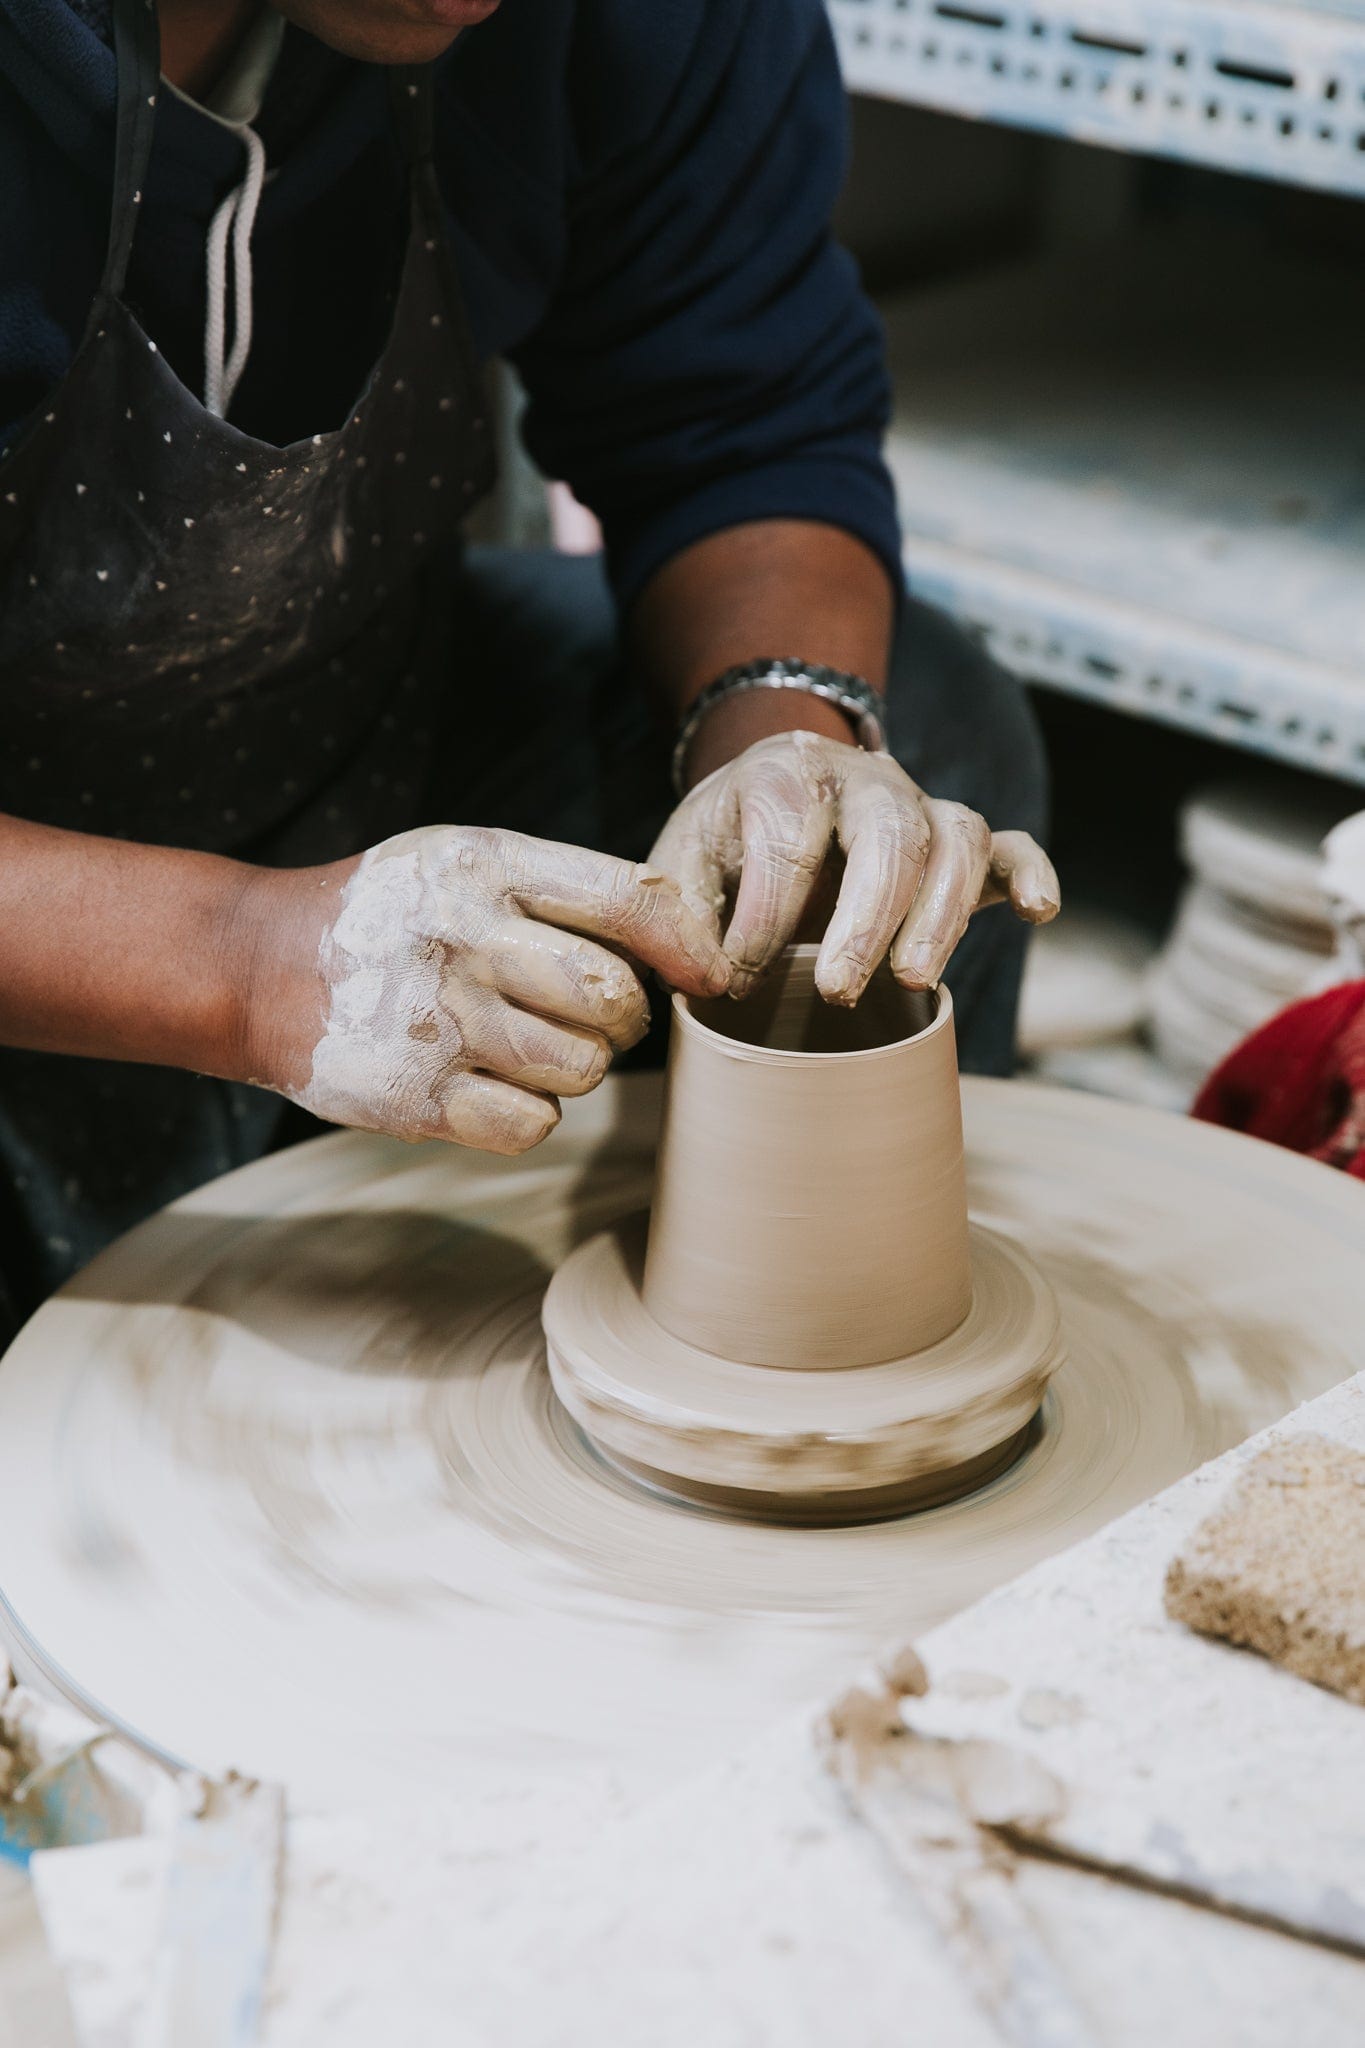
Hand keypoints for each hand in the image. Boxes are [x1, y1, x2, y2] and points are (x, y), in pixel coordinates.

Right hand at [241, 826, 730, 1152]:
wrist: (262, 964)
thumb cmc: (398, 914)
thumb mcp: (469, 861)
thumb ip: (568, 890)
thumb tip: (688, 947)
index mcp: (488, 864)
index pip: (629, 899)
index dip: (687, 945)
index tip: (705, 975)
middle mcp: (464, 936)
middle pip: (613, 996)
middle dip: (625, 1018)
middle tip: (595, 1016)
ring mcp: (436, 1018)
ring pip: (581, 1068)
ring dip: (577, 1068)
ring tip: (533, 1046)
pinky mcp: (413, 1094)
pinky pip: (532, 1123)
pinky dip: (528, 1114)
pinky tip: (491, 1083)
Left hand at [650, 731, 1058, 1004]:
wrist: (774, 795)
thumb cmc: (727, 845)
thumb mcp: (682, 868)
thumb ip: (679, 918)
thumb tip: (706, 981)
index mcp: (786, 775)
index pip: (787, 841)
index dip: (763, 918)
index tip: (735, 983)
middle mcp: (865, 781)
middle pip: (888, 834)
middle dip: (867, 918)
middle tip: (839, 990)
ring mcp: (920, 806)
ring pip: (955, 839)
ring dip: (942, 914)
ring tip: (914, 981)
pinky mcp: (957, 840)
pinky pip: (1010, 845)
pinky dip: (1029, 873)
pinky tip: (1037, 911)